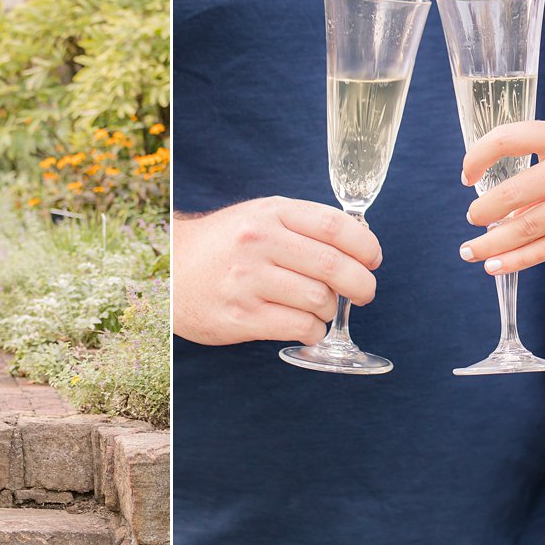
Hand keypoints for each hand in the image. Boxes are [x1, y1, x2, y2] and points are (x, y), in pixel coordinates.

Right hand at [172, 197, 382, 345]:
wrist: (172, 269)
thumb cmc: (224, 245)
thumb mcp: (260, 217)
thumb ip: (303, 224)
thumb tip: (360, 241)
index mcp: (271, 213)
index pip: (335, 226)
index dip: (365, 246)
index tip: (373, 259)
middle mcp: (259, 243)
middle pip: (332, 266)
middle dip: (361, 284)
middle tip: (365, 293)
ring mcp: (248, 280)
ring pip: (319, 300)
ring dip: (331, 310)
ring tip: (322, 310)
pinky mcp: (241, 316)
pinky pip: (298, 327)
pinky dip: (313, 331)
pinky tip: (306, 327)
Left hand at [459, 120, 544, 273]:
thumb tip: (503, 206)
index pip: (506, 139)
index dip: (477, 157)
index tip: (467, 175)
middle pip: (512, 193)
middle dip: (482, 211)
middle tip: (472, 219)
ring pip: (526, 227)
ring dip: (491, 242)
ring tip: (471, 250)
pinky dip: (517, 259)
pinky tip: (496, 265)